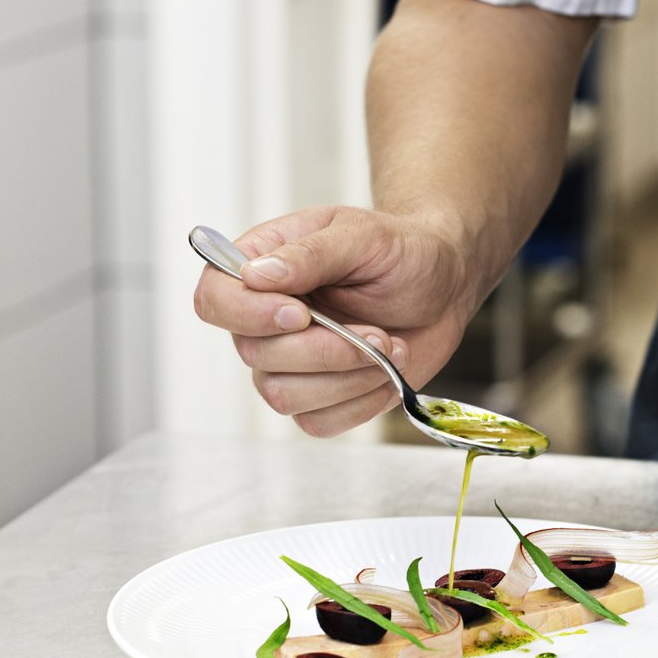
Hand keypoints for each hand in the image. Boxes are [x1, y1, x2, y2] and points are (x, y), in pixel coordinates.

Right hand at [192, 206, 480, 435]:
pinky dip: (361, 402)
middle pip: (254, 355)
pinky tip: (387, 372)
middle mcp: (264, 319)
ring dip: (348, 377)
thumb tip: (256, 275)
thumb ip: (309, 254)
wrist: (443, 288)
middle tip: (378, 333)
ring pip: (283, 396)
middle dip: (326, 350)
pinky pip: (318, 422)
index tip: (302, 313)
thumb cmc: (401, 252)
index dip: (248, 315)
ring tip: (389, 347)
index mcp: (260, 267)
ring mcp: (288, 364)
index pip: (214, 300)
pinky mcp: (318, 398)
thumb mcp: (361, 236)